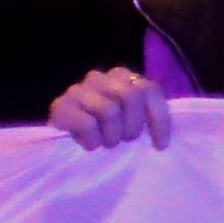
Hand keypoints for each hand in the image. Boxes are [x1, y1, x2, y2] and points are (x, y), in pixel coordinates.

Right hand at [50, 69, 172, 154]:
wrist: (62, 138)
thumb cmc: (104, 130)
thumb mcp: (130, 122)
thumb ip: (147, 117)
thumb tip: (163, 139)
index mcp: (122, 77)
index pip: (149, 89)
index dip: (159, 118)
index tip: (160, 145)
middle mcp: (100, 78)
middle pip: (131, 96)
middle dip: (133, 125)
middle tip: (126, 139)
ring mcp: (78, 89)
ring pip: (109, 110)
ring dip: (112, 135)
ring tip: (108, 142)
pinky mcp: (60, 106)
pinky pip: (87, 124)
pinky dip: (93, 140)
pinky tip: (91, 144)